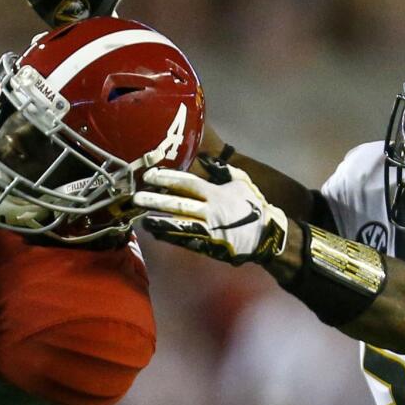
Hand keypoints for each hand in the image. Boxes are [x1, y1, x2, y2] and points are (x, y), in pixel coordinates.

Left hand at [133, 165, 287, 265]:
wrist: (267, 236)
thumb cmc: (253, 206)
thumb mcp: (242, 182)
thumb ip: (223, 170)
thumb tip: (207, 159)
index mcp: (217, 194)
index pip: (188, 184)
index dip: (168, 179)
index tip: (151, 176)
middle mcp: (211, 211)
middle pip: (179, 204)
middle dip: (157, 200)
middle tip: (137, 196)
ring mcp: (208, 230)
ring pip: (179, 224)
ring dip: (159, 221)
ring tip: (141, 217)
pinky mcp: (208, 245)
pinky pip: (185, 240)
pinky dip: (169, 236)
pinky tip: (155, 231)